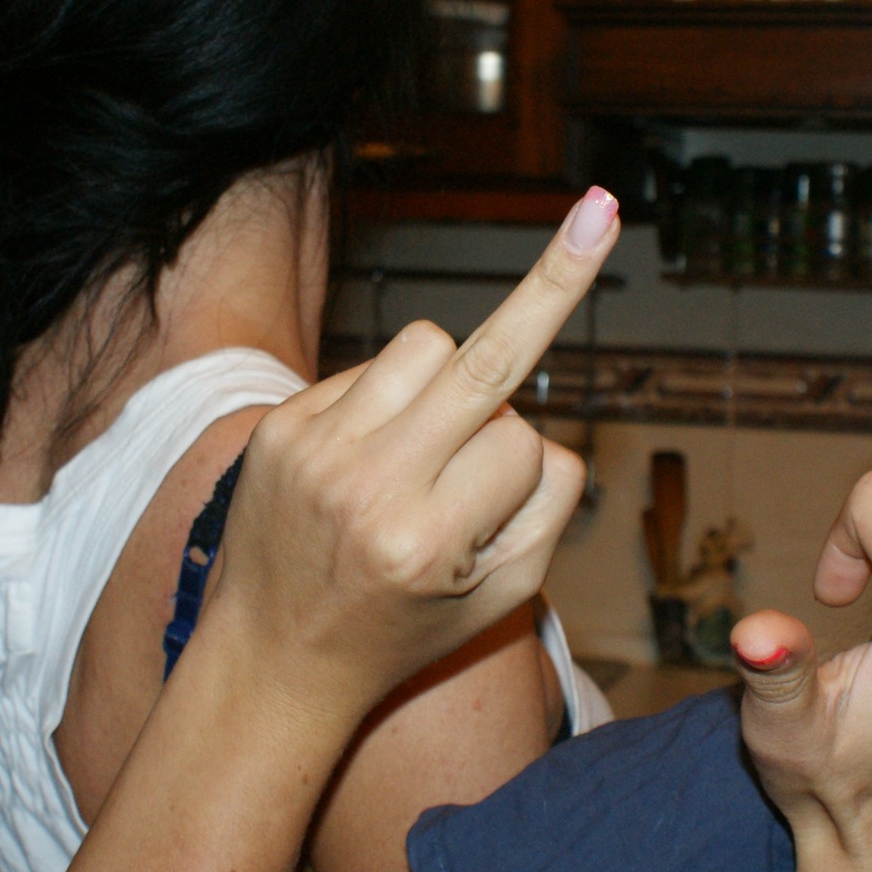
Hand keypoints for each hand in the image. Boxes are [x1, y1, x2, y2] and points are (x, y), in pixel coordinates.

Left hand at [202, 188, 619, 731]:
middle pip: (484, 361)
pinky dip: (388, 400)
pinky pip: (370, 367)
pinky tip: (366, 457)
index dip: (521, 476)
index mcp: (427, 539)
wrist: (271, 661)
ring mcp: (315, 449)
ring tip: (420, 448)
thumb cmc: (404, 631)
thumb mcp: (503, 597)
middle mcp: (368, 486)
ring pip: (428, 345)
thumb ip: (546, 505)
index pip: (524, 444)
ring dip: (447, 378)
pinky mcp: (279, 425)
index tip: (493, 517)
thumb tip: (534, 415)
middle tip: (601, 209)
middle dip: (553, 280)